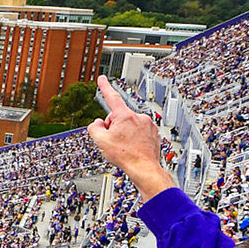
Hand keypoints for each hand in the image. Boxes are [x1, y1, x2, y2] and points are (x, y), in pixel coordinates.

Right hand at [86, 76, 172, 200]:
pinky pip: (139, 131)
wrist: (144, 168)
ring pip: (129, 125)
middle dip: (114, 126)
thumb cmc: (126, 156)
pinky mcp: (153, 132)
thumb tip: (98, 123)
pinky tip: (133, 147)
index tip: (102, 79)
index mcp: (125, 116)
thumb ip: (94, 127)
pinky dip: (135, 138)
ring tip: (125, 147)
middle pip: (118, 117)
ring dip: (125, 133)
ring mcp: (148, 125)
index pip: (112, 97)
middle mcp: (138, 117)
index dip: (105, 87)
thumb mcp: (100, 141)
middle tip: (114, 141)